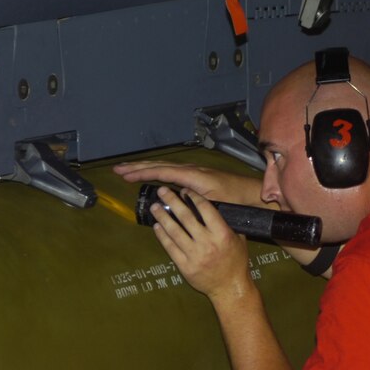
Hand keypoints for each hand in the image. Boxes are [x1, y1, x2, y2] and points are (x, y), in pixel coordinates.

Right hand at [113, 161, 269, 207]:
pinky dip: (157, 172)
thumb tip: (179, 199)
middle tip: (118, 169)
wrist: (251, 194)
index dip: (142, 173)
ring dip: (145, 168)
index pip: (162, 171)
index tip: (125, 175)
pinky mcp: (196, 176)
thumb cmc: (236, 200)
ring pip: (164, 167)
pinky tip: (150, 175)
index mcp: (193, 176)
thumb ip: (198, 201)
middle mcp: (191, 170)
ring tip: (128, 171)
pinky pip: (171, 171)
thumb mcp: (217, 204)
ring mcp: (193, 172)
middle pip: (159, 166)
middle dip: (138, 167)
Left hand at [149, 187, 253, 303]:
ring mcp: (194, 255)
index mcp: (222, 234)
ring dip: (163, 217)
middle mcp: (207, 243)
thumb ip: (226, 223)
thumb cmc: (236, 262)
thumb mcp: (238, 239)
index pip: (205, 209)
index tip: (184, 190)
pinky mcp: (185, 266)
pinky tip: (157, 226)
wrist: (230, 288)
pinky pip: (170, 248)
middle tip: (163, 191)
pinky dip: (162, 236)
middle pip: (186, 217)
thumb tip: (213, 206)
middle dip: (172, 201)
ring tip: (155, 207)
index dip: (193, 197)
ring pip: (174, 231)